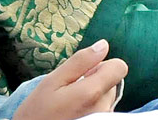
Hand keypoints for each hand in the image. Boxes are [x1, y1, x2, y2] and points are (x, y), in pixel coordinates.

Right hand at [13, 40, 127, 119]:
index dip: (102, 64)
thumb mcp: (52, 82)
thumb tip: (103, 45)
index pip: (119, 67)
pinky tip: (74, 114)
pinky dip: (92, 108)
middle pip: (111, 81)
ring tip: (70, 105)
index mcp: (91, 93)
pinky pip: (103, 110)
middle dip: (94, 81)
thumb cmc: (37, 112)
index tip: (85, 72)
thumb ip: (80, 61)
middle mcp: (103, 109)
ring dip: (93, 96)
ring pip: (107, 97)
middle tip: (70, 91)